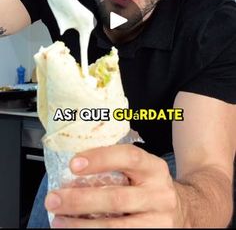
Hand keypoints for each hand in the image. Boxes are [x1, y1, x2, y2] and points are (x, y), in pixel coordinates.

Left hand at [45, 144, 184, 227]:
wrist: (184, 212)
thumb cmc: (151, 187)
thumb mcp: (143, 171)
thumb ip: (119, 166)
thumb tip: (75, 167)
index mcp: (154, 168)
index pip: (129, 157)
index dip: (101, 159)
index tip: (73, 164)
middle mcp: (159, 195)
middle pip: (117, 198)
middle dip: (81, 200)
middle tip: (54, 198)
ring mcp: (158, 223)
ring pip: (116, 227)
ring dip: (82, 226)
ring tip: (59, 221)